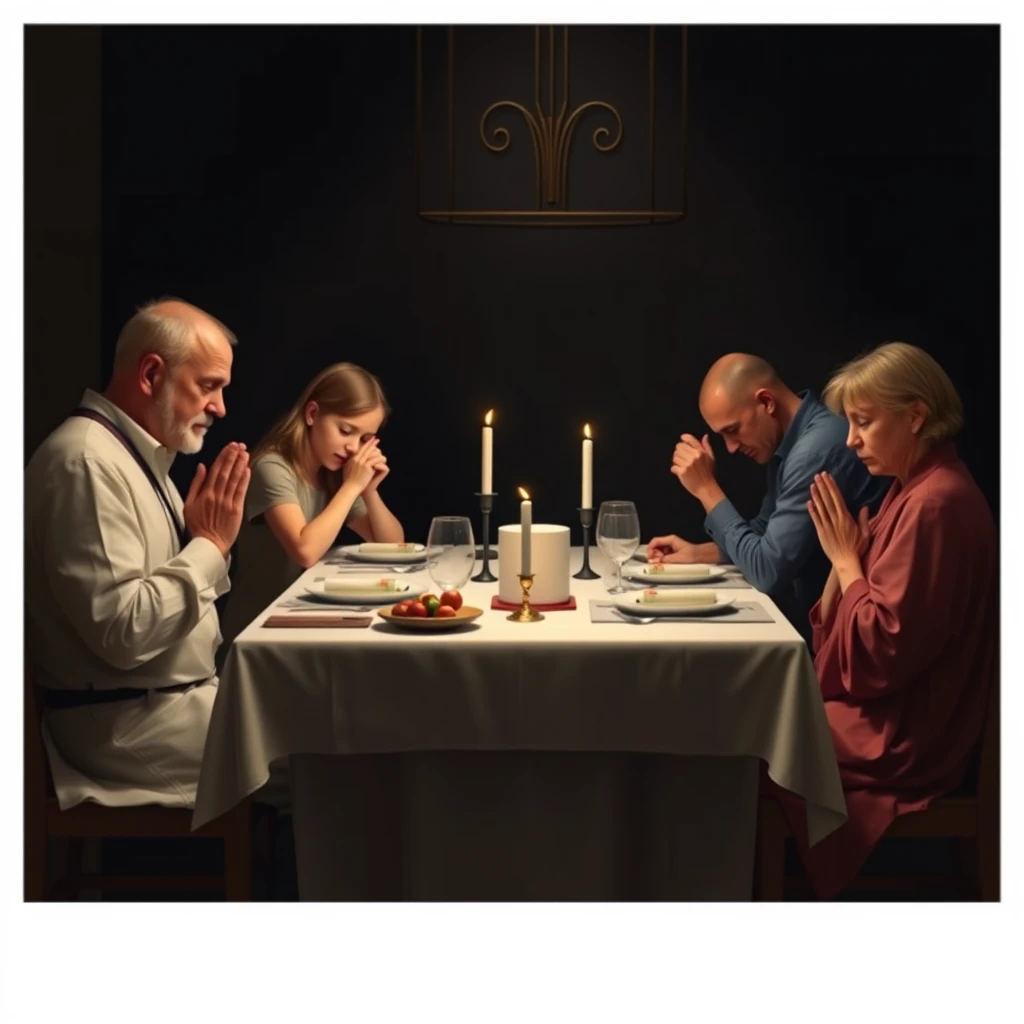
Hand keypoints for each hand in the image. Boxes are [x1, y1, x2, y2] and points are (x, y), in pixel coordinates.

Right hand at [183, 442, 250, 557]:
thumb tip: (202, 467)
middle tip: (240, 445)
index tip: (229, 446)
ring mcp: (227, 502)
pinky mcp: (237, 510)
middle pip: (226, 472)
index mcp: (205, 493)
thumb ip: (196, 484)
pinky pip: (241, 492)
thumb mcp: (188, 504)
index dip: (223, 457)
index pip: (215, 470)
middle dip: (233, 457)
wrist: (208, 543)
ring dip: (240, 465)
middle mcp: (217, 495)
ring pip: (235, 480)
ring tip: (245, 453)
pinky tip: (247, 470)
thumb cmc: (197, 525)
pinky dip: (244, 480)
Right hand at [341, 437, 385, 492]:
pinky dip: (380, 461)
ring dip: (378, 454)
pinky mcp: (366, 467)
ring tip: (382, 456)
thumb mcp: (347, 469)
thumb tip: (351, 457)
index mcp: (352, 459)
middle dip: (373, 444)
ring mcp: (361, 462)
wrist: (350, 488)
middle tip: (377, 440)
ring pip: (372, 453)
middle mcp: (356, 458)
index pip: (361, 449)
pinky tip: (383, 461)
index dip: (366, 444)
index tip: (371, 439)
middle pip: (366, 448)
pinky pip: (375, 460)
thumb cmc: (349, 481)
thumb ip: (350, 461)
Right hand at [647, 534, 699, 563]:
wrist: (700, 557)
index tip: (649, 556)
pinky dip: (661, 559)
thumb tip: (654, 561)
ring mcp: (670, 547)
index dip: (650, 548)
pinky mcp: (671, 552)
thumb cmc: (692, 555)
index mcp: (671, 539)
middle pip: (655, 546)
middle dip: (654, 554)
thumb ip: (665, 559)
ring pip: (658, 551)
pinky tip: (664, 563)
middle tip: (656, 561)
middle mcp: (669, 542)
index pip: (655, 541)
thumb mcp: (677, 558)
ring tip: (661, 563)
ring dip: (657, 557)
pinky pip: (662, 555)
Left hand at [671, 433, 716, 497]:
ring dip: (677, 462)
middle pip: (679, 447)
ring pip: (675, 457)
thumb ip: (707, 446)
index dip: (684, 438)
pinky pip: (673, 467)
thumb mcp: (711, 458)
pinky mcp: (682, 472)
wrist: (706, 488)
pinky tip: (680, 472)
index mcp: (701, 451)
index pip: (689, 439)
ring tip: (682, 466)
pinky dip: (675, 470)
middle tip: (683, 458)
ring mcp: (688, 464)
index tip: (682, 440)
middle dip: (679, 452)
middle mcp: (694, 456)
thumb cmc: (708, 473)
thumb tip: (705, 436)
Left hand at [807, 472, 870, 567]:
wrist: (846, 561)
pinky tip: (809, 501)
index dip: (832, 486)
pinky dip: (812, 510)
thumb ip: (864, 520)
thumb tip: (865, 507)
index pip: (838, 498)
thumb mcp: (865, 533)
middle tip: (818, 475)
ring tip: (812, 484)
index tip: (828, 477)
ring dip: (816, 495)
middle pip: (828, 500)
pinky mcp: (821, 532)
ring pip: (821, 507)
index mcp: (846, 518)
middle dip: (823, 486)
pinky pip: (815, 519)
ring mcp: (827, 526)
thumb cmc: (857, 548)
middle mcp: (836, 520)